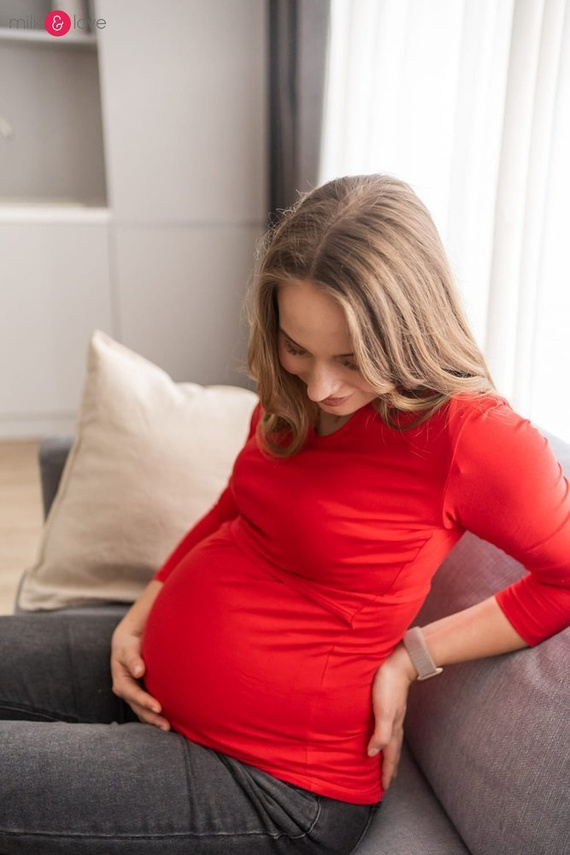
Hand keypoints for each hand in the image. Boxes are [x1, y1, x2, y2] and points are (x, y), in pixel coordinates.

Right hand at [110, 624, 170, 731]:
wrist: (128, 643)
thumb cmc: (128, 645)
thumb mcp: (127, 649)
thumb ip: (133, 659)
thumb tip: (138, 672)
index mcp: (121, 683)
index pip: (134, 695)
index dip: (145, 702)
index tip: (158, 708)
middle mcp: (127, 692)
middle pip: (139, 709)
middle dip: (152, 718)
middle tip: (166, 726)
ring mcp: (134, 695)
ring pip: (143, 712)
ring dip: (154, 720)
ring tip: (168, 728)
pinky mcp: (141, 694)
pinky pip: (148, 708)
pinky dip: (156, 715)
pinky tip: (169, 721)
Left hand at [367, 643, 416, 790]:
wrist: (399, 663)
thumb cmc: (389, 686)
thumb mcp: (384, 712)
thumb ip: (380, 734)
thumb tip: (371, 754)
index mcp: (394, 728)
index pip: (390, 756)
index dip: (387, 772)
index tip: (383, 787)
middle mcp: (395, 724)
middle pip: (392, 751)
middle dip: (389, 766)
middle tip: (385, 780)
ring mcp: (394, 715)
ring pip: (391, 740)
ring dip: (387, 753)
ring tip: (382, 761)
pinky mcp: (390, 705)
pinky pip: (387, 728)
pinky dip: (383, 738)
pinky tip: (378, 732)